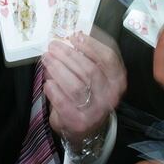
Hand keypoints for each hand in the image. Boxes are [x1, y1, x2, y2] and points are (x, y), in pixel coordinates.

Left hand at [44, 31, 125, 145]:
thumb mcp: (96, 75)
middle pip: (89, 70)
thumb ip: (88, 57)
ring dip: (58, 69)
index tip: (75, 36)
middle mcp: (110, 96)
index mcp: (117, 80)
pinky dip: (54, 91)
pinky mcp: (79, 122)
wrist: (86, 127)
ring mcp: (95, 110)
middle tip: (54, 46)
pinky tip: (48, 82)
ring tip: (47, 59)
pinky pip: (65, 103)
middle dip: (68, 55)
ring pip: (76, 85)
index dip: (92, 45)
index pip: (108, 58)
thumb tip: (73, 37)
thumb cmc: (89, 94)